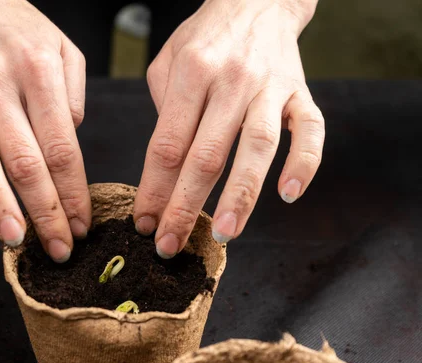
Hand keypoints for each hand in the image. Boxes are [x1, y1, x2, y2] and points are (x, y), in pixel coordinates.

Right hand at [0, 0, 90, 261]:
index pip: (61, 146)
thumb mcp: (65, 50)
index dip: (73, 192)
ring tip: (13, 238)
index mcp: (39, 70)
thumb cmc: (22, 29)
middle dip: (44, 210)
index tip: (80, 226)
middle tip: (58, 249)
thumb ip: (74, 96)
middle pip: (23, 157)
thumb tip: (68, 143)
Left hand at [134, 0, 323, 257]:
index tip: (145, 222)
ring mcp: (270, 87)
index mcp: (192, 72)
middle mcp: (232, 80)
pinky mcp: (300, 92)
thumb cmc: (205, 38)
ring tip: (224, 233)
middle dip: (185, 207)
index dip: (154, 189)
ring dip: (240, 195)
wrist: (255, 1)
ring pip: (257, 148)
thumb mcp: (167, 62)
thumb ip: (164, 112)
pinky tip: (289, 194)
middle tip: (171, 246)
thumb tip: (164, 171)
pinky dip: (305, 163)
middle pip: (206, 154)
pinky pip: (310, 130)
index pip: (168, 144)